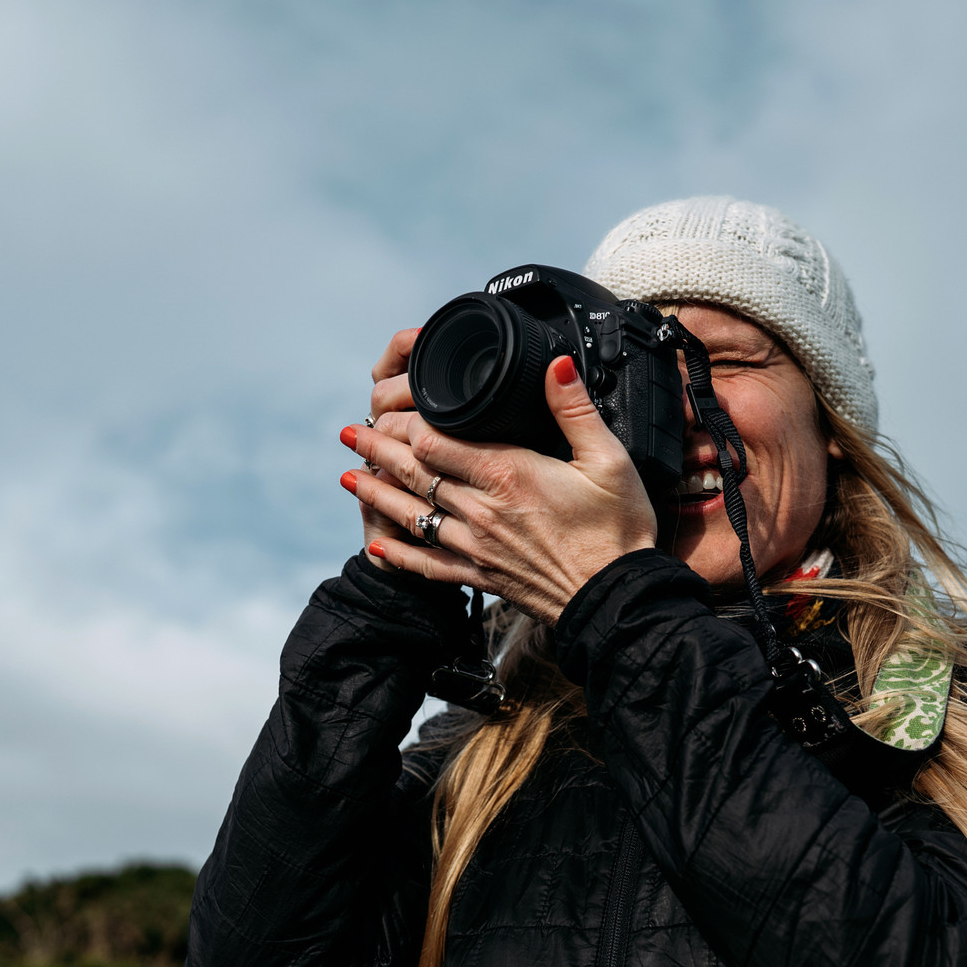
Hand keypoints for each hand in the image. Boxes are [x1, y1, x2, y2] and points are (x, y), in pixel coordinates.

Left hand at [339, 354, 657, 624]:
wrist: (616, 601)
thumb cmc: (618, 531)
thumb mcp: (609, 461)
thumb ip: (575, 410)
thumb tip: (556, 365)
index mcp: (508, 474)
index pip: (436, 440)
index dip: (407, 421)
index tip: (391, 406)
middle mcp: (482, 511)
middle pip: (415, 473)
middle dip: (379, 449)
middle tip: (351, 430)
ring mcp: (476, 547)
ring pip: (412, 514)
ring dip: (377, 493)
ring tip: (347, 475)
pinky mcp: (480, 577)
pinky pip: (427, 564)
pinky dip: (399, 554)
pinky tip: (376, 545)